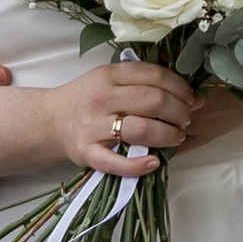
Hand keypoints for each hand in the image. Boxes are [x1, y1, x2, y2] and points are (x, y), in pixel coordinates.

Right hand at [45, 58, 195, 178]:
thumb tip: (192, 95)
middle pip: (153, 101)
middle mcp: (101, 98)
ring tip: (176, 137)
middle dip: (179, 112)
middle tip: (186, 119)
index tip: (191, 98)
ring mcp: (93, 127)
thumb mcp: (109, 79)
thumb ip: (143, 82)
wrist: (50, 120)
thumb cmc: (87, 98)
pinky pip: (116, 163)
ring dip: (168, 135)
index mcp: (108, 75)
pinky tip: (154, 162)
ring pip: (141, 129)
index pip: (154, 76)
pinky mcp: (87, 152)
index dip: (180, 87)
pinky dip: (139, 166)